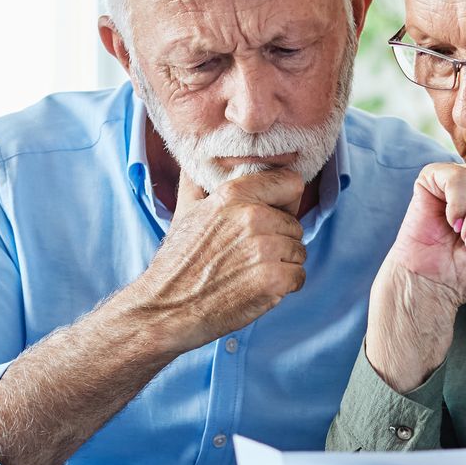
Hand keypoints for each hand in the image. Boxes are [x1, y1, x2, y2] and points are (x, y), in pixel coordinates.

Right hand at [119, 169, 307, 351]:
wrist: (167, 307)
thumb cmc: (178, 262)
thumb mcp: (185, 211)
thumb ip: (197, 180)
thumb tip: (197, 157)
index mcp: (233, 194)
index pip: (291, 183)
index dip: (285, 202)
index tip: (274, 215)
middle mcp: (251, 217)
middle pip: (295, 224)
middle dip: (279, 240)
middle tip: (248, 256)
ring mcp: (263, 249)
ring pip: (298, 252)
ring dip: (282, 265)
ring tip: (251, 272)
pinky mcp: (272, 280)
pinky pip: (299, 277)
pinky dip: (284, 287)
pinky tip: (258, 289)